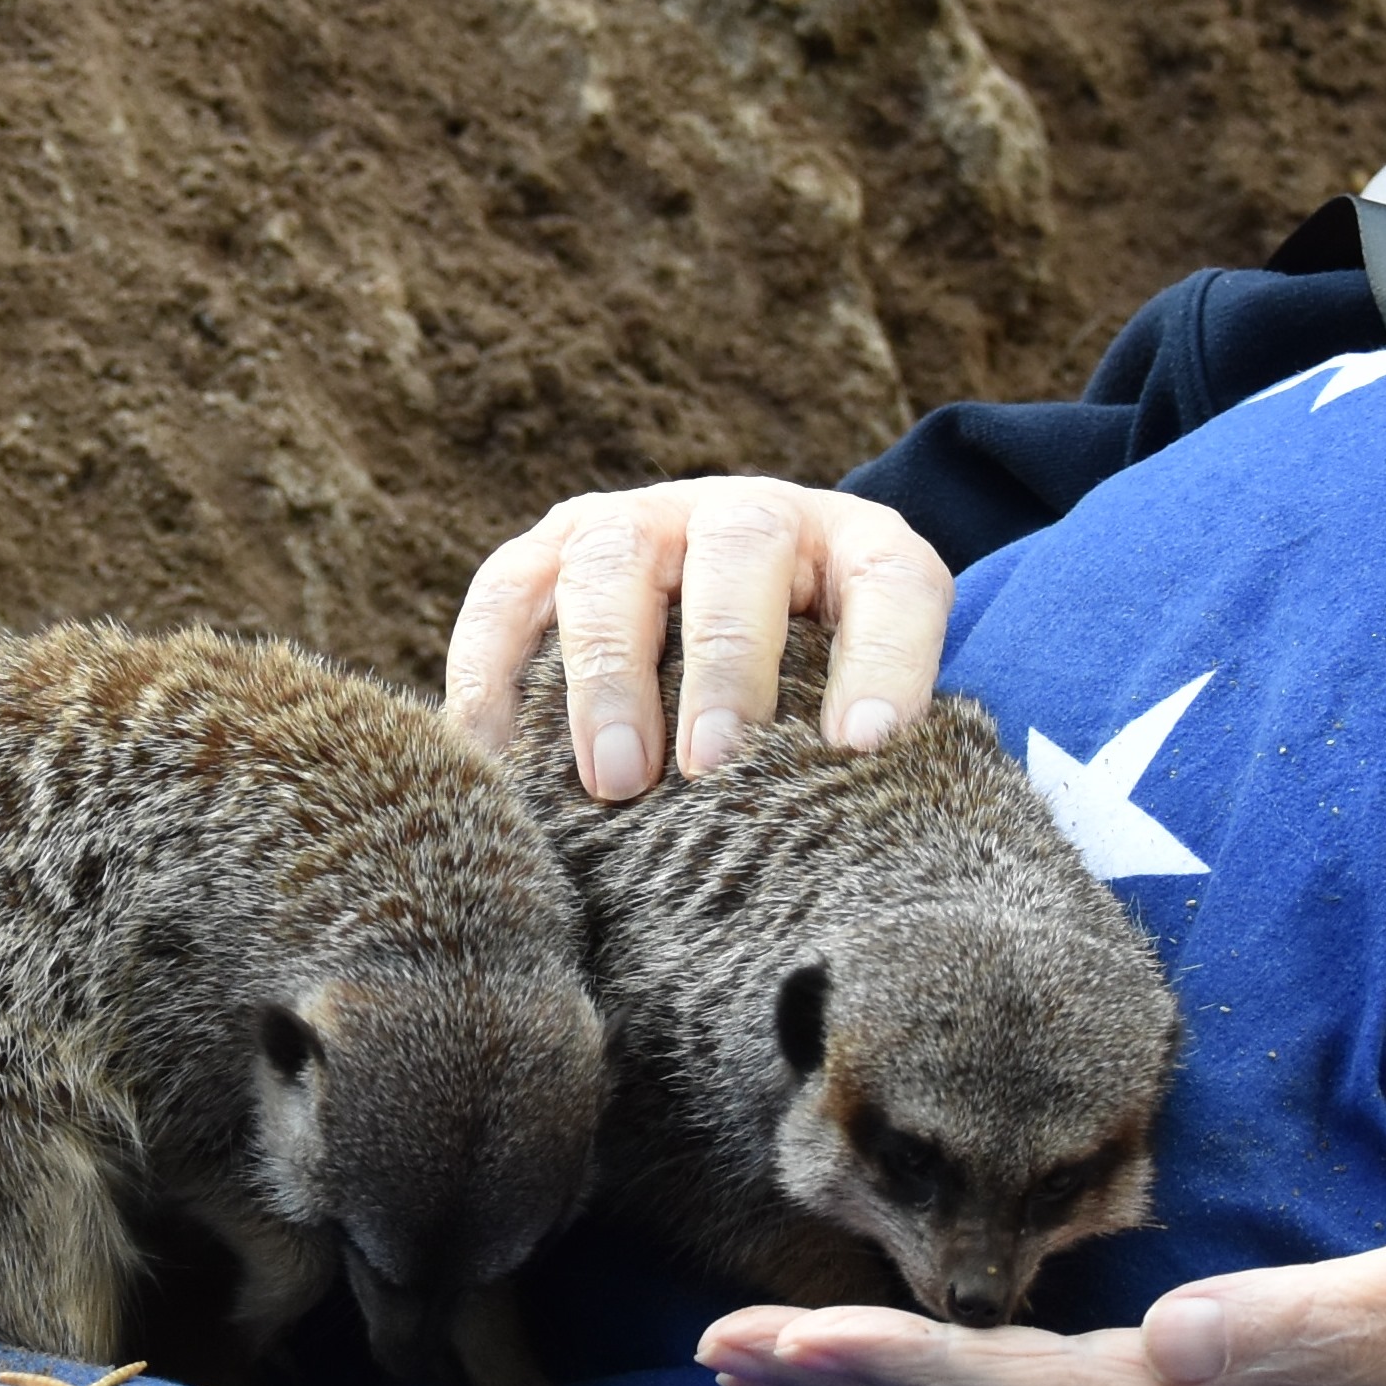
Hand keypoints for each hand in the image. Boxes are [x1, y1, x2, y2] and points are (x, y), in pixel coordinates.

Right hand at [441, 478, 952, 803]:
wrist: (719, 617)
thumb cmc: (807, 696)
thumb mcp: (855, 705)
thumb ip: (859, 757)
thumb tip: (862, 869)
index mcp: (855, 549)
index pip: (890, 584)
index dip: (884, 660)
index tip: (863, 747)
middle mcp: (746, 515)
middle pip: (740, 554)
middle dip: (724, 664)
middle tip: (710, 768)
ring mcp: (639, 523)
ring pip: (613, 565)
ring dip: (609, 673)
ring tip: (615, 782)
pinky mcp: (546, 551)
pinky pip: (508, 596)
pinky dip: (496, 676)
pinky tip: (500, 764)